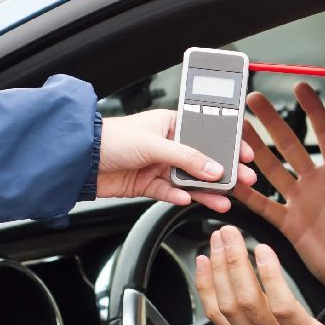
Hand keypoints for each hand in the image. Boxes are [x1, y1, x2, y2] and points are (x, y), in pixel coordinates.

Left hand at [98, 109, 256, 211]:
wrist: (79, 160)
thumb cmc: (110, 138)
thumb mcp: (154, 144)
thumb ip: (186, 158)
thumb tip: (213, 168)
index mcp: (170, 124)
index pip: (207, 133)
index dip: (228, 144)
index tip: (245, 154)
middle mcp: (167, 144)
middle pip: (202, 160)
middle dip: (224, 171)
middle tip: (244, 180)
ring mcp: (158, 165)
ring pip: (189, 180)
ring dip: (206, 190)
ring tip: (223, 200)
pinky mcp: (147, 184)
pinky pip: (170, 192)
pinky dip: (179, 197)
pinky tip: (187, 200)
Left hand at [196, 225, 324, 324]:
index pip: (283, 309)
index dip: (270, 279)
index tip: (263, 249)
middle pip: (246, 304)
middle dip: (234, 263)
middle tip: (230, 232)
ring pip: (228, 308)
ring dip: (219, 271)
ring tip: (218, 240)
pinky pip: (217, 316)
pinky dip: (206, 288)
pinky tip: (204, 263)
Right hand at [230, 82, 324, 301]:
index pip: (324, 132)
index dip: (313, 110)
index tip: (301, 87)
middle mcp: (317, 182)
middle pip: (290, 145)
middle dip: (273, 121)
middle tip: (255, 100)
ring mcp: (301, 202)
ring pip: (272, 169)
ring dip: (255, 149)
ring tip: (238, 129)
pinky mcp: (289, 223)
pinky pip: (264, 205)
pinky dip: (248, 193)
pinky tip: (234, 178)